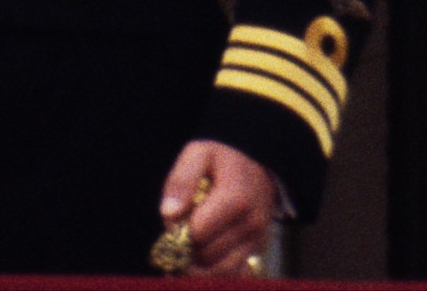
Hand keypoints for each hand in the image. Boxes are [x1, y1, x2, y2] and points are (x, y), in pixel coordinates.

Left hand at [159, 140, 277, 276]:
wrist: (258, 163)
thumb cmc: (222, 158)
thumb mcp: (198, 153)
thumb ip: (181, 181)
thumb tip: (169, 215)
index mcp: (235, 199)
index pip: (199, 232)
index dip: (178, 230)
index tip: (173, 218)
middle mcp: (250, 224)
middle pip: (207, 254)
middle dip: (186, 248)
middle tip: (177, 232)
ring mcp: (256, 240)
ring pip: (220, 270)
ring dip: (197, 265)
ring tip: (185, 246)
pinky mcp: (256, 250)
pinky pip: (233, 274)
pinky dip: (212, 273)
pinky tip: (198, 260)